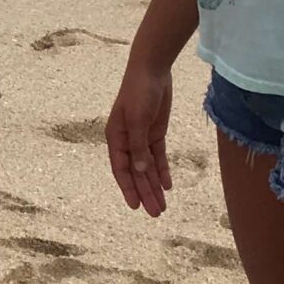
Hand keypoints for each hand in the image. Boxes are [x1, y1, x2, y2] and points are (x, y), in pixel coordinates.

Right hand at [105, 57, 175, 216]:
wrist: (151, 71)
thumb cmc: (138, 92)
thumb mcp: (137, 119)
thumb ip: (138, 146)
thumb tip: (139, 171)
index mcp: (116, 138)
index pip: (121, 169)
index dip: (128, 188)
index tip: (135, 206)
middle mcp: (127, 141)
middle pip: (136, 173)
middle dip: (145, 193)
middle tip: (156, 213)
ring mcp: (141, 138)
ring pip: (147, 168)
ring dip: (154, 186)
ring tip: (162, 206)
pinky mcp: (155, 133)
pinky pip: (158, 157)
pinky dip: (162, 171)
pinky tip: (167, 186)